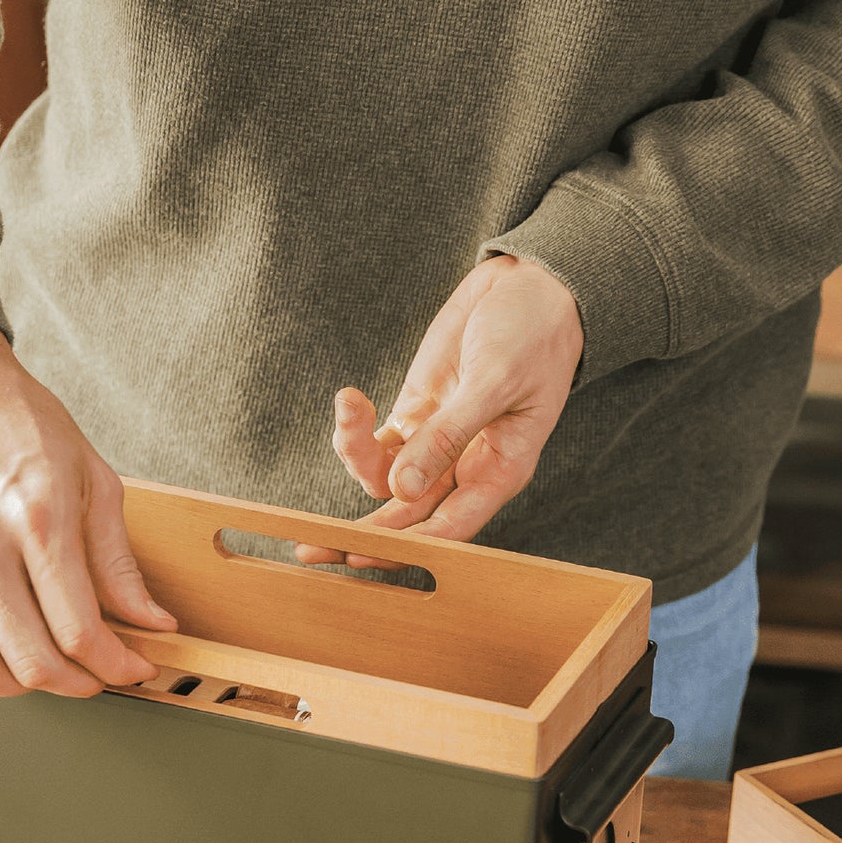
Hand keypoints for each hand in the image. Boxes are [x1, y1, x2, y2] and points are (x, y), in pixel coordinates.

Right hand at [0, 325, 175, 696]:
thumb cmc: (12, 418)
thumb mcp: (91, 476)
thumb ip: (118, 560)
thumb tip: (150, 620)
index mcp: (37, 520)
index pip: (81, 631)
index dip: (116, 664)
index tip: (131, 666)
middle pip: (32, 663)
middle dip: (78, 684)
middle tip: (94, 672)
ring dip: (17, 689)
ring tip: (40, 667)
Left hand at [295, 255, 581, 568]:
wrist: (530, 288)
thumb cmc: (533, 334)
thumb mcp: (495, 381)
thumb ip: (449, 435)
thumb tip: (402, 490)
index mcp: (498, 472)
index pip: (448, 528)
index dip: (404, 547)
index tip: (359, 554)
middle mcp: (464, 469)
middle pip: (404, 518)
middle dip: (356, 534)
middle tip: (308, 548)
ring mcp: (434, 444)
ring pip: (382, 480)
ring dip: (355, 458)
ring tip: (349, 410)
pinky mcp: (413, 416)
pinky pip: (374, 443)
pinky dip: (354, 429)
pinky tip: (350, 399)